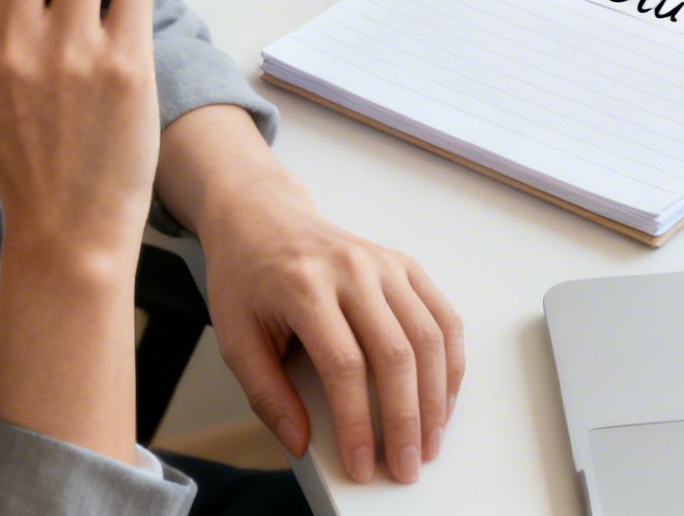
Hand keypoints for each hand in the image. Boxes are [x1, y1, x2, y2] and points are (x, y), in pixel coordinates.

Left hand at [198, 180, 464, 484]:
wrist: (261, 215)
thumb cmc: (246, 276)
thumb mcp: (234, 335)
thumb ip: (266, 393)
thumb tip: (300, 440)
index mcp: (303, 286)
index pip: (343, 366)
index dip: (358, 423)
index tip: (361, 464)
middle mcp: (351, 270)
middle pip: (395, 355)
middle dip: (405, 421)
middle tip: (406, 466)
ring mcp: (383, 264)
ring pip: (428, 337)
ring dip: (435, 398)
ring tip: (429, 442)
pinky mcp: (403, 264)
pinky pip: (442, 316)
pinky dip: (450, 362)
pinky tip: (442, 397)